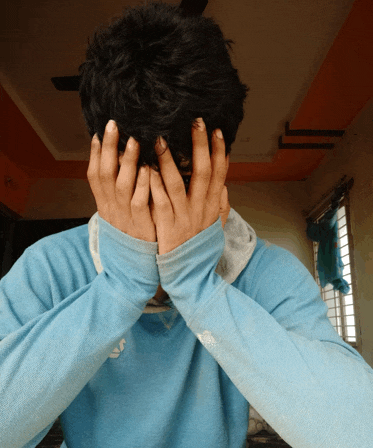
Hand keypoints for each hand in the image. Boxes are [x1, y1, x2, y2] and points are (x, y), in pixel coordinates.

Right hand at [87, 120, 155, 241]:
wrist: (134, 268)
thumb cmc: (131, 232)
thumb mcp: (119, 211)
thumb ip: (120, 189)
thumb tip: (122, 161)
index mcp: (104, 203)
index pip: (94, 174)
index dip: (94, 153)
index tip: (98, 132)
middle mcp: (111, 207)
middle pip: (105, 174)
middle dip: (108, 148)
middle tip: (114, 125)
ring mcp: (125, 216)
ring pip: (121, 185)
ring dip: (127, 162)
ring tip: (134, 141)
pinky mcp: (141, 225)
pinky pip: (140, 202)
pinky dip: (143, 185)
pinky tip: (149, 169)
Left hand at [149, 118, 229, 254]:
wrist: (191, 274)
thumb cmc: (200, 246)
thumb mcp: (215, 225)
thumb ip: (220, 203)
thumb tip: (223, 184)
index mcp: (212, 205)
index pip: (219, 173)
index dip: (219, 151)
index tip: (217, 130)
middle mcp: (201, 208)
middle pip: (202, 172)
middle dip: (199, 145)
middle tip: (194, 121)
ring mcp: (184, 217)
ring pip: (177, 184)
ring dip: (169, 161)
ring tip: (160, 139)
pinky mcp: (167, 226)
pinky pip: (160, 202)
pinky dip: (154, 185)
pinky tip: (146, 169)